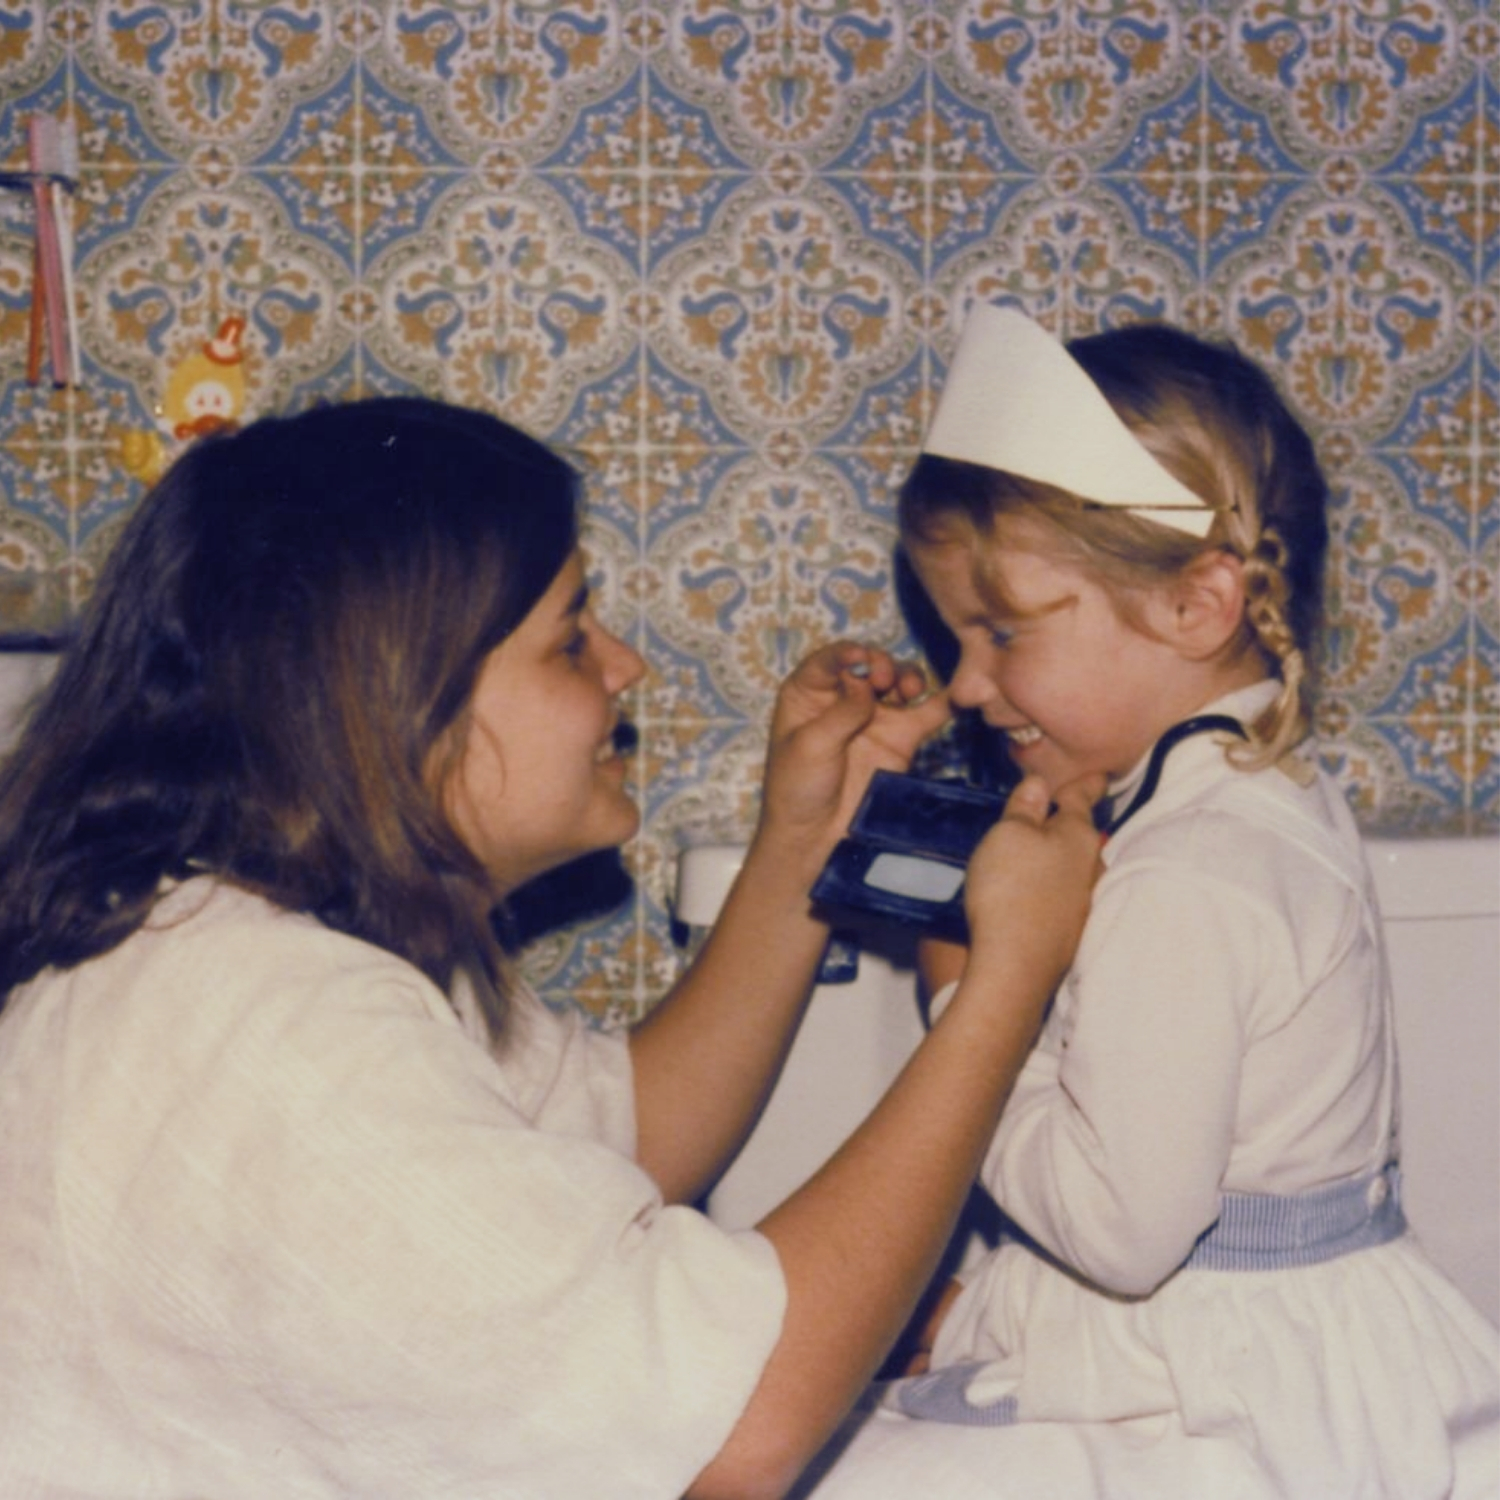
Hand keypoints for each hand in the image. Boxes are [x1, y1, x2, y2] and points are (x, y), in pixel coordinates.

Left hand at [757, 641, 950, 867]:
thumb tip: (866, 682)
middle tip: (883, 681)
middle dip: (880, 664)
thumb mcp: (810, 745)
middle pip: (870, 664)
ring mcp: (876, 716)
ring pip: (899, 680)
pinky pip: (928, 712)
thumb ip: (840, 710)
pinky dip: (943, 699)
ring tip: (908, 690)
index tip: (861, 659)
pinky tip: (954, 694)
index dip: (847, 653)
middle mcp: (844, 698)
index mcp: (809, 693)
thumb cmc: (797, 788)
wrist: (817, 837)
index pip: (829, 660)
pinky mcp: (902, 737)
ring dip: (907, 676)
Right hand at [962, 773, 1105, 994]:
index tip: (1098, 773)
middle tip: (1043, 815)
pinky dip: (1047, 887)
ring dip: (1054, 858)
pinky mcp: (1070, 929)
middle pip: (1078, 834)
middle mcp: (1090, 866)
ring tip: (1026, 856)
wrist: (1015, 965)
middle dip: (1064, 824)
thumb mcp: (1008, 834)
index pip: (1083, 796)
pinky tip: (1026, 893)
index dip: (1086, 781)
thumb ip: (1024, 807)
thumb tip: (1039, 783)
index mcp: (1078, 834)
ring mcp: (1083, 901)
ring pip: (1071, 867)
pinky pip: (1060, 895)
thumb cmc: (1011, 889)